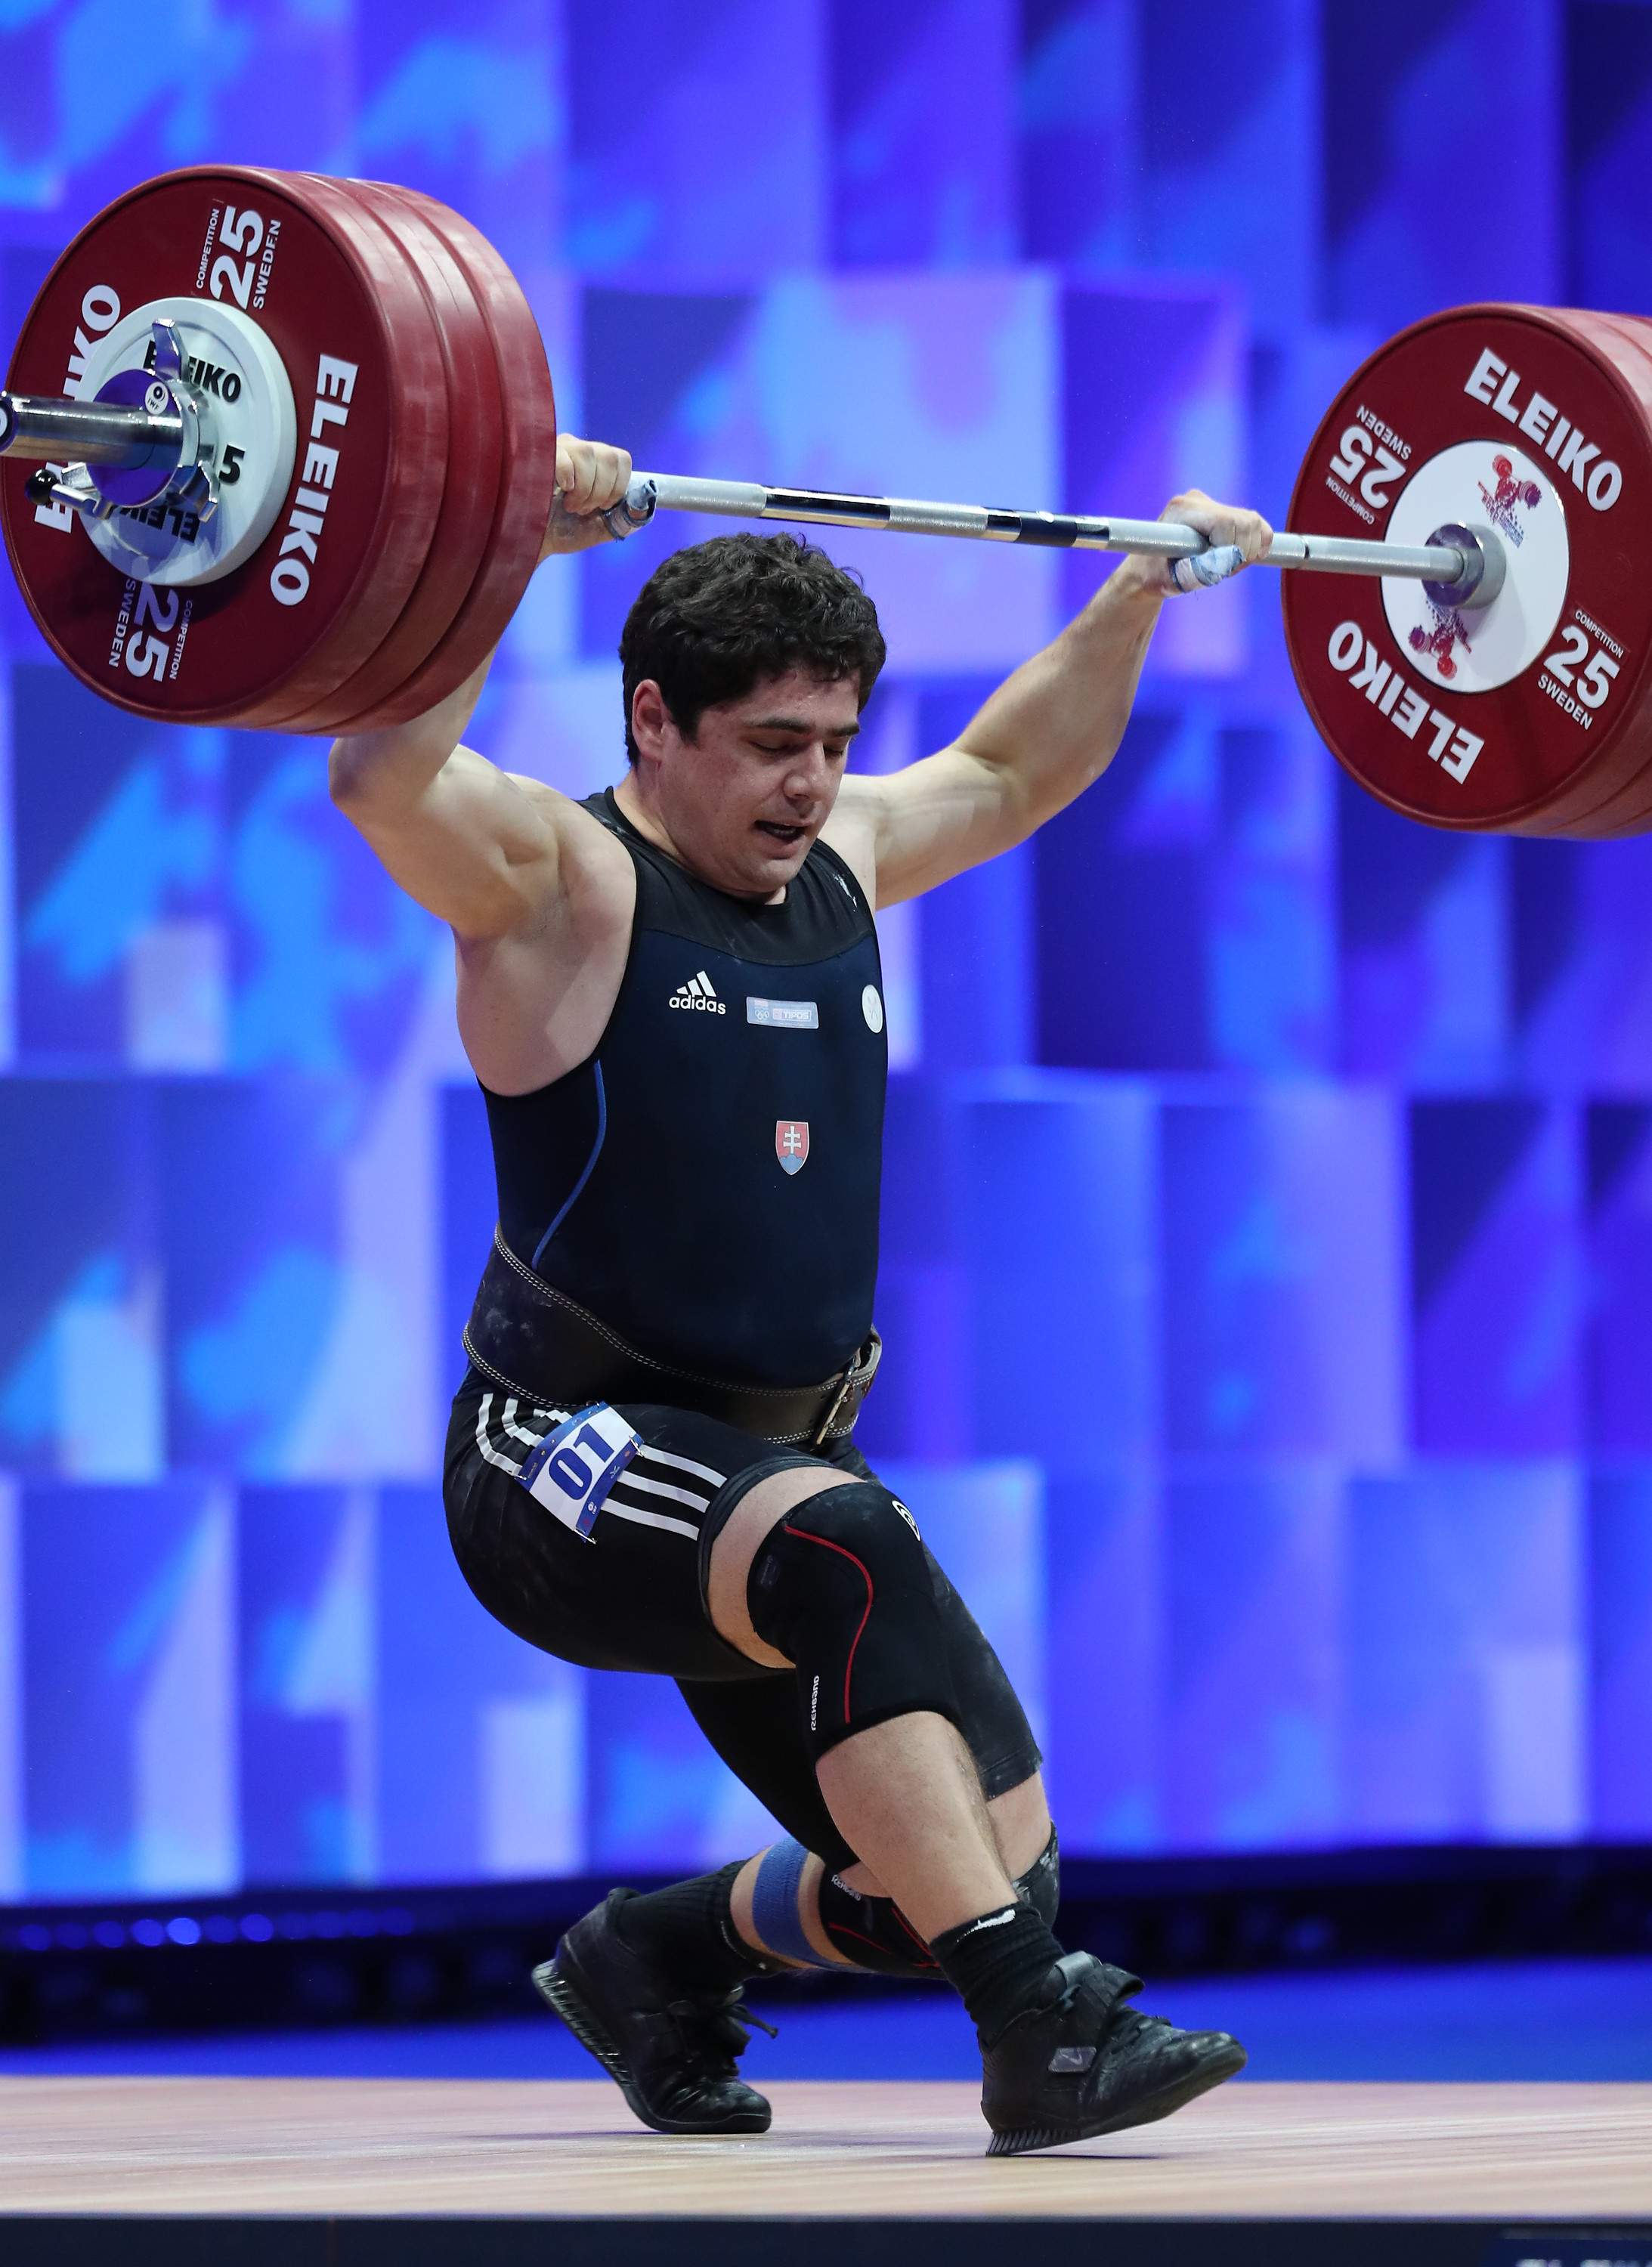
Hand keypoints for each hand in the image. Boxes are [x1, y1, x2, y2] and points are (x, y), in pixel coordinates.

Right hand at [540, 435, 634, 559]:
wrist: (531, 542)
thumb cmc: (561, 531)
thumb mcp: (598, 529)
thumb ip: (623, 521)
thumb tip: (642, 509)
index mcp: (595, 464)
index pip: (621, 458)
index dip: (619, 485)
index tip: (605, 506)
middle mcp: (578, 450)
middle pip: (609, 456)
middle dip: (602, 491)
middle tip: (584, 509)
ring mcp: (558, 448)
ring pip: (589, 453)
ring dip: (584, 489)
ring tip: (569, 505)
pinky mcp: (539, 454)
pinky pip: (563, 456)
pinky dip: (568, 478)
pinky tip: (557, 492)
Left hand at [1115, 488, 1273, 598]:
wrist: (1146, 571)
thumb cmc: (1154, 576)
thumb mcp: (1173, 579)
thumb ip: (1200, 570)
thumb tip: (1227, 562)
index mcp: (1182, 509)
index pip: (1226, 521)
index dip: (1232, 549)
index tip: (1222, 569)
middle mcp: (1198, 500)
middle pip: (1245, 520)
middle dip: (1243, 552)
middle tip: (1226, 572)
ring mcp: (1211, 504)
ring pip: (1253, 522)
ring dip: (1250, 549)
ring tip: (1229, 567)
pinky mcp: (1222, 512)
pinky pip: (1254, 522)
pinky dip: (1259, 540)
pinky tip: (1251, 556)